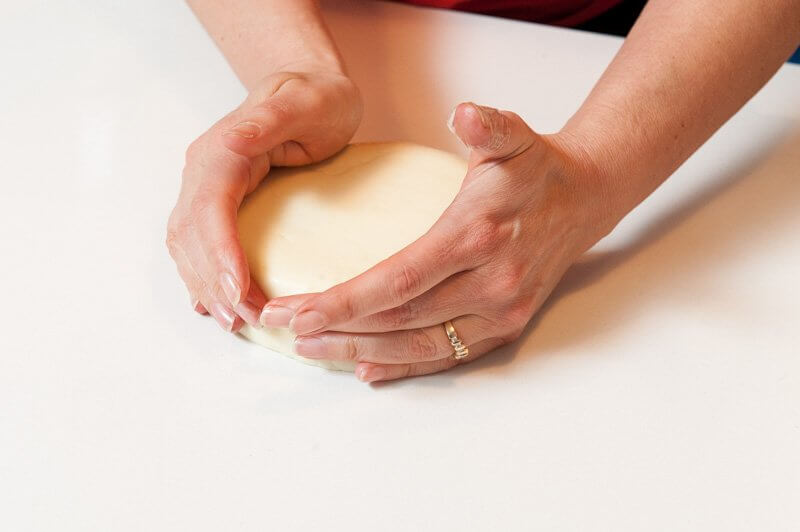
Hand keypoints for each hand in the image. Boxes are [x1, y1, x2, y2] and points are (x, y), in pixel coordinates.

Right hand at [167, 68, 361, 330]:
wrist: (311, 89)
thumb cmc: (317, 98)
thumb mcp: (305, 102)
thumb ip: (270, 120)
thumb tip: (234, 143)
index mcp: (223, 149)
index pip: (210, 208)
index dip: (220, 253)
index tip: (237, 291)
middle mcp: (204, 170)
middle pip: (194, 235)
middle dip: (215, 281)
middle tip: (245, 319)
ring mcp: (205, 186)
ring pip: (188, 244)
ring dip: (206, 285)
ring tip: (233, 321)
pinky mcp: (217, 200)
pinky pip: (197, 243)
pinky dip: (202, 275)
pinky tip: (213, 302)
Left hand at [262, 103, 614, 381]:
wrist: (585, 201)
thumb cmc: (537, 170)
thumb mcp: (514, 136)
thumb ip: (488, 125)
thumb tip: (465, 114)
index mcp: (478, 235)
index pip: (400, 279)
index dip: (346, 300)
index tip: (299, 309)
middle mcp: (491, 283)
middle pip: (401, 319)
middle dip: (339, 328)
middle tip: (287, 329)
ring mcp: (500, 312)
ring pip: (420, 345)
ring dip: (362, 350)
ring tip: (312, 349)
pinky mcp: (505, 327)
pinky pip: (448, 355)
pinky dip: (405, 365)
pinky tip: (367, 367)